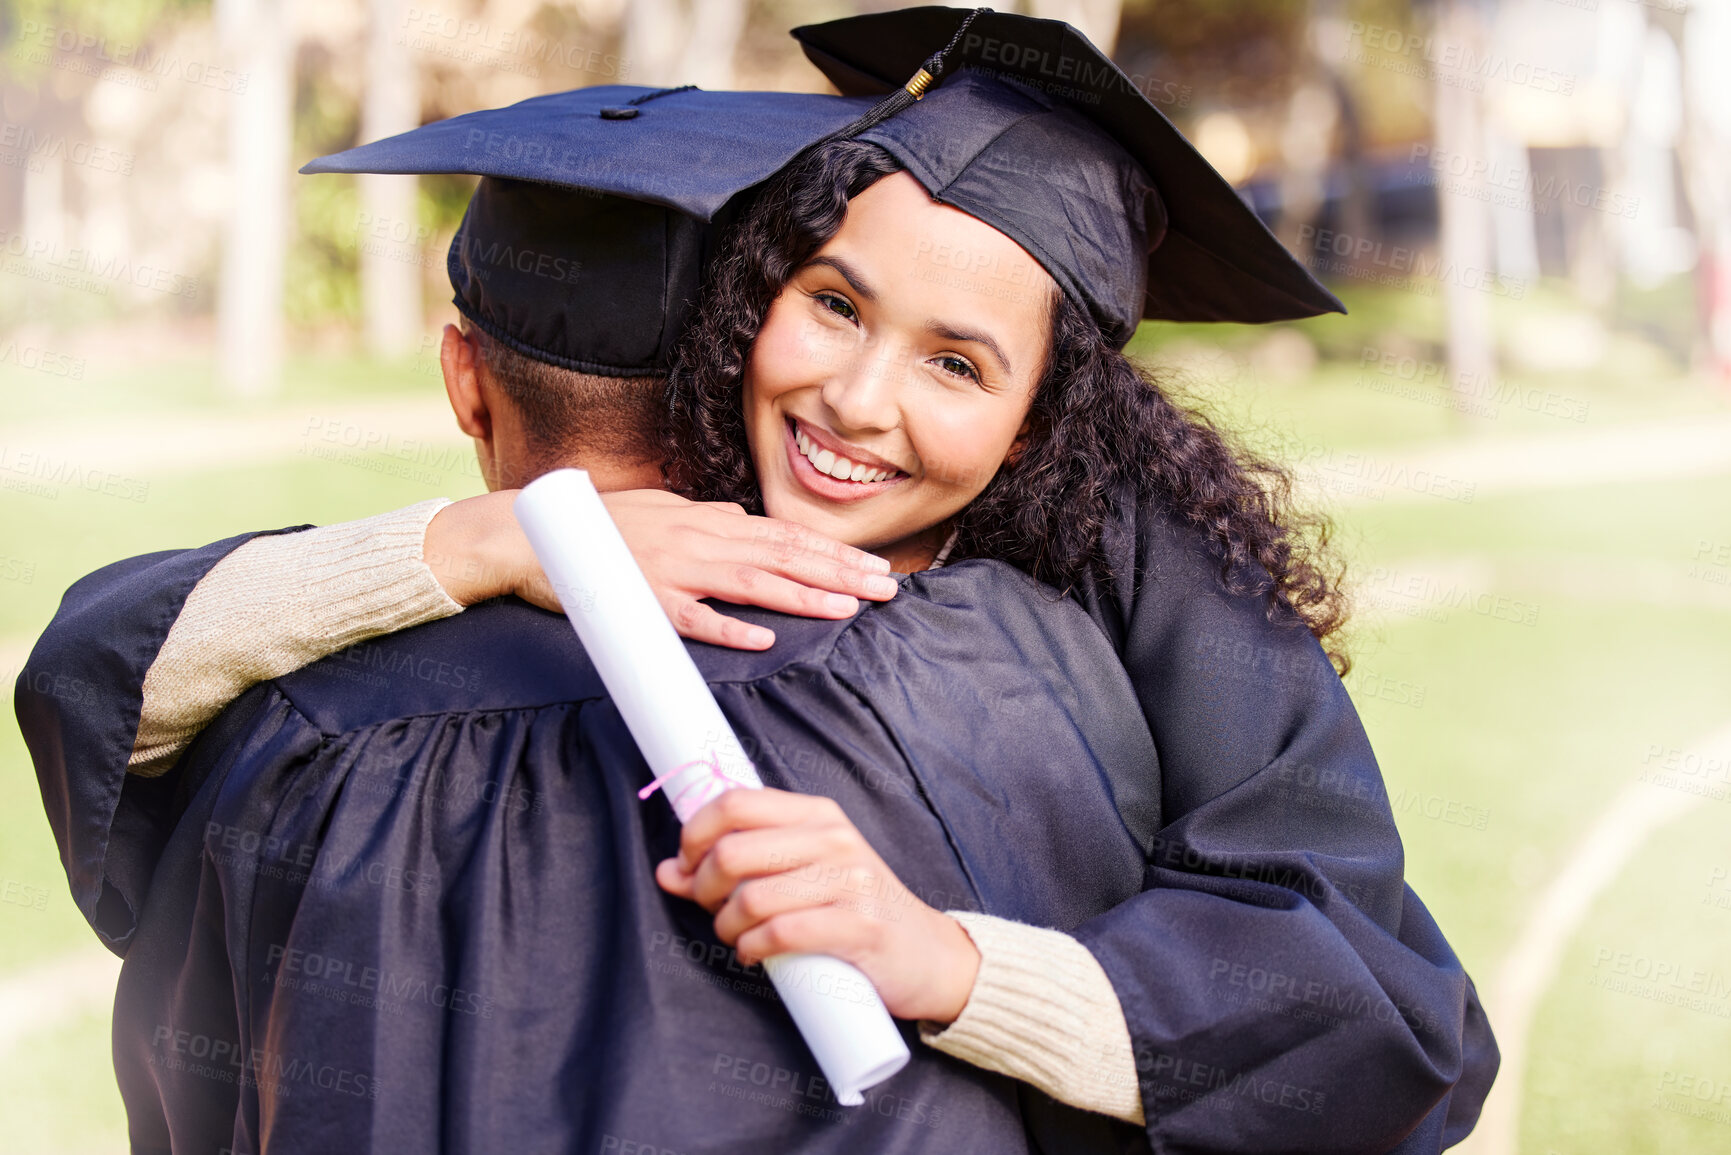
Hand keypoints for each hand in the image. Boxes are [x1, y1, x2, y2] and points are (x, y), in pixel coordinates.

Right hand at [422, 489, 898, 648]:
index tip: (876, 568)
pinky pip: (691, 618)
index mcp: (707, 521)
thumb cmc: (600, 527)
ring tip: (849, 607)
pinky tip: (763, 639)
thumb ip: (706, 519)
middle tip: (888, 590)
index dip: (834, 553)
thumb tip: (743, 520)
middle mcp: (699, 540)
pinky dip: (728, 627)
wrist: (533, 533)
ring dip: (804, 595)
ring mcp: (673, 570)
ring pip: (751, 582)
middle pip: (784, 557)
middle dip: (840, 573)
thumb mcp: (662, 509)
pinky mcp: (644, 601)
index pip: (786, 537)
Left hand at [654, 788, 981, 1022]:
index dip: (694, 836)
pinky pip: (781, 934)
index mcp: (817, 814)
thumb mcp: (801, 873)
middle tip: (715, 910)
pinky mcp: (860, 927)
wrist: (925, 954)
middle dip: (705, 889)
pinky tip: (756, 953)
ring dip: (728, 927)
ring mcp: (851, 881)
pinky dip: (754, 949)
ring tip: (739, 936)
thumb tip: (669, 871)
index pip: (734, 803)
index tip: (687, 867)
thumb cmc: (853, 910)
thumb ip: (739, 867)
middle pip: (732, 851)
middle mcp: (835, 839)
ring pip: (752, 897)